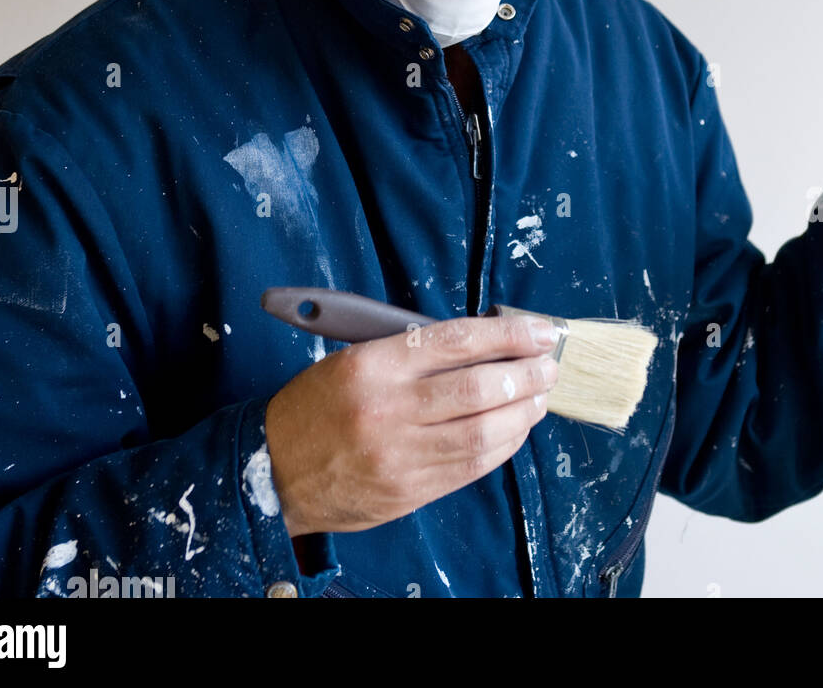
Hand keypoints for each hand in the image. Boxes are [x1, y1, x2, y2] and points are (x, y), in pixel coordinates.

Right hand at [264, 313, 559, 537]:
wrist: (273, 470)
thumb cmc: (319, 406)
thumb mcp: (356, 358)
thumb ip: (416, 352)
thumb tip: (486, 345)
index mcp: (373, 365)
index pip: (457, 341)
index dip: (508, 336)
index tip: (540, 332)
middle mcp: (388, 410)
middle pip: (477, 389)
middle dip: (525, 376)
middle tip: (549, 367)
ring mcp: (399, 456)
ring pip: (481, 434)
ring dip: (522, 414)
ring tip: (539, 398)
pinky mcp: (407, 492)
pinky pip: (469, 468)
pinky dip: (501, 447)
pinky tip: (514, 430)